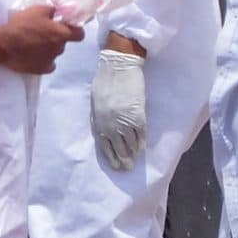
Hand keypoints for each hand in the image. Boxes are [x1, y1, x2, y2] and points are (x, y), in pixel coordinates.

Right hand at [0, 5, 85, 74]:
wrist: (4, 44)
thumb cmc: (22, 25)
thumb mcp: (38, 9)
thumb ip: (52, 10)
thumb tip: (57, 12)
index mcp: (62, 33)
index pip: (80, 34)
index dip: (75, 30)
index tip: (67, 26)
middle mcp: (60, 48)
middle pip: (63, 43)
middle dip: (56, 38)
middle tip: (43, 33)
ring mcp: (51, 60)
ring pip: (54, 53)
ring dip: (48, 49)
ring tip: (34, 45)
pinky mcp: (41, 70)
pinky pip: (47, 64)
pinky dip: (43, 60)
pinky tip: (33, 56)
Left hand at [90, 49, 146, 169]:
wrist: (118, 68)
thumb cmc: (104, 82)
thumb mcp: (96, 102)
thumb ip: (99, 117)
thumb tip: (103, 129)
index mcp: (99, 122)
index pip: (106, 146)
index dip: (112, 157)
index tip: (116, 165)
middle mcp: (112, 125)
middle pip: (119, 148)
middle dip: (123, 160)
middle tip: (127, 169)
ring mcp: (125, 122)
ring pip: (131, 144)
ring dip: (133, 154)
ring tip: (135, 161)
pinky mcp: (138, 116)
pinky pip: (141, 135)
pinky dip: (141, 143)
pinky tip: (142, 149)